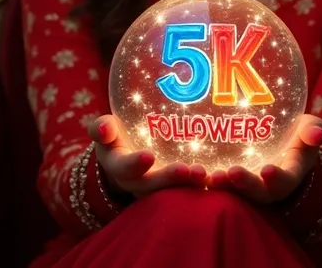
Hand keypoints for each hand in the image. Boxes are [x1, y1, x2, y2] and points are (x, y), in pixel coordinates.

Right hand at [88, 115, 206, 198]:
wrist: (122, 160)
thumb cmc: (115, 138)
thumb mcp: (106, 131)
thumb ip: (102, 128)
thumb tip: (104, 129)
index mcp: (119, 167)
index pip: (124, 167)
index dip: (135, 164)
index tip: (149, 156)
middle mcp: (137, 183)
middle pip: (152, 186)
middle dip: (170, 179)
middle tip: (190, 170)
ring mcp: (155, 190)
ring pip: (171, 192)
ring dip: (189, 185)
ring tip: (206, 176)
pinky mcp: (172, 190)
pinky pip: (186, 191)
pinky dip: (200, 186)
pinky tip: (219, 178)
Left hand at [206, 114, 321, 203]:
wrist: (280, 144)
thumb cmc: (296, 134)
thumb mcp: (308, 130)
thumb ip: (314, 130)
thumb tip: (319, 133)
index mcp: (286, 176)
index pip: (282, 181)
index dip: (275, 178)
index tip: (267, 170)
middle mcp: (264, 186)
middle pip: (252, 192)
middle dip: (241, 185)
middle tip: (227, 174)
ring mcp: (244, 184)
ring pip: (230, 190)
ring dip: (218, 185)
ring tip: (206, 176)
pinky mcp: (224, 177)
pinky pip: (211, 180)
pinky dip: (198, 178)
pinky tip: (185, 168)